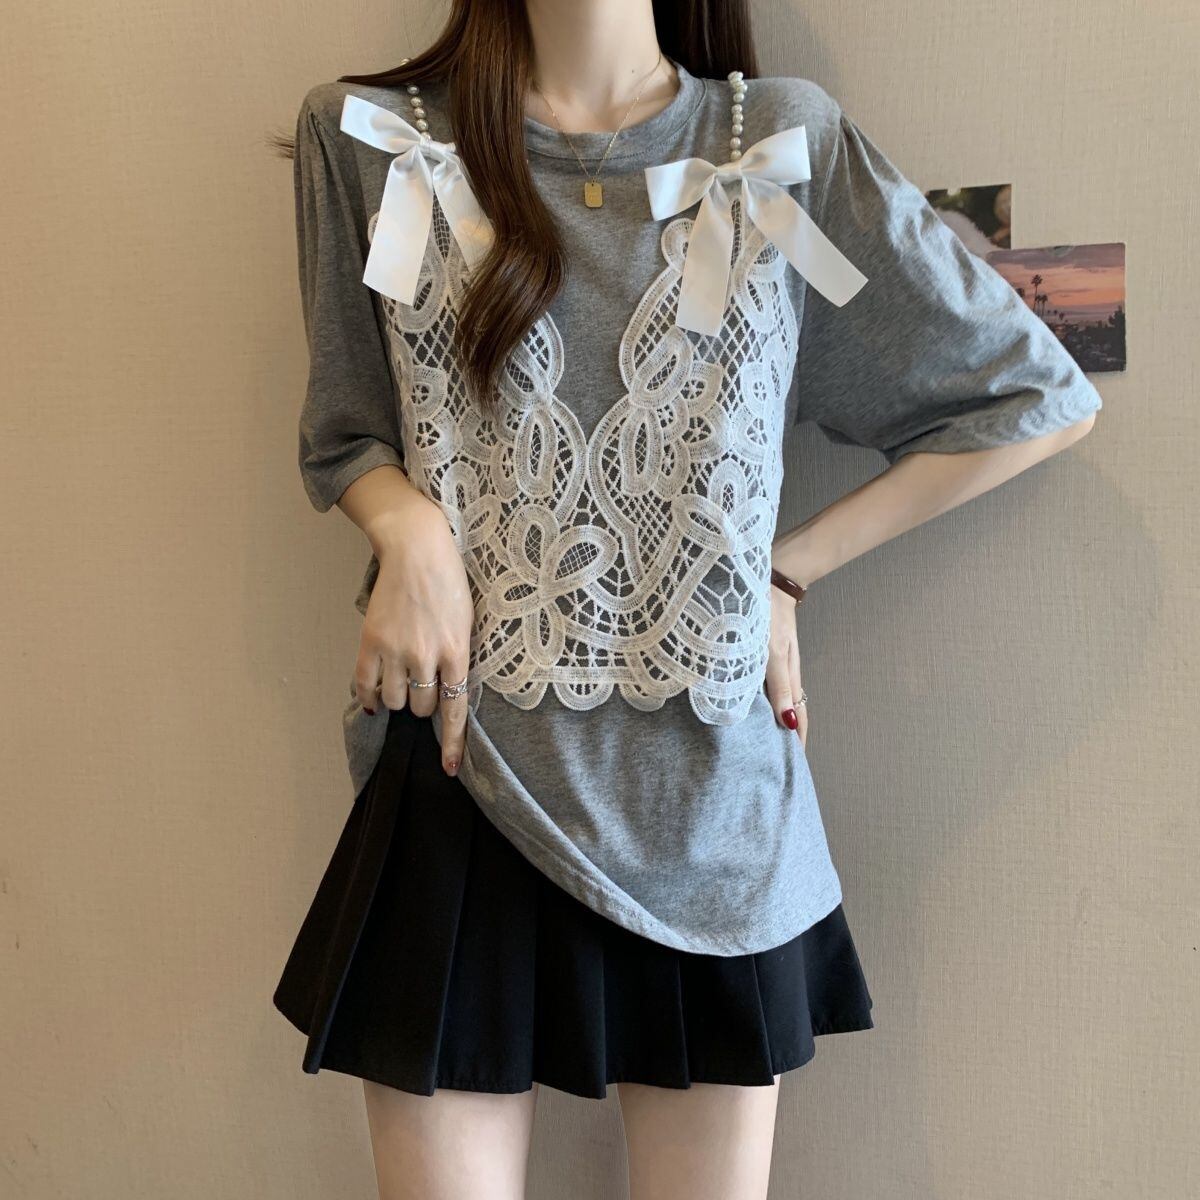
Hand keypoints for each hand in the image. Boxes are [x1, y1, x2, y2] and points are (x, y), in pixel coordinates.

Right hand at [354, 499, 474, 776]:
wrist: (418, 550)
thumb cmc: (449, 585)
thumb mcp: (467, 623)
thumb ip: (458, 659)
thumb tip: (448, 695)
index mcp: (457, 651)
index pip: (455, 709)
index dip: (451, 743)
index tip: (448, 769)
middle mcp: (426, 655)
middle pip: (422, 707)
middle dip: (424, 703)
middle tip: (424, 679)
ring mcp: (396, 649)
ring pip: (395, 701)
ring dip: (399, 697)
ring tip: (403, 676)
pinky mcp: (371, 641)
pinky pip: (365, 686)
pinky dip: (369, 696)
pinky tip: (375, 693)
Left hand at [764, 584, 807, 748]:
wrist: (770, 581)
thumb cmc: (769, 616)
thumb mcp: (773, 653)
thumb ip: (779, 686)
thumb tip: (789, 722)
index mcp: (790, 678)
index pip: (799, 719)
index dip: (798, 742)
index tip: (795, 767)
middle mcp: (784, 675)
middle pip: (790, 712)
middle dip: (788, 737)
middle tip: (779, 760)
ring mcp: (775, 664)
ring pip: (778, 700)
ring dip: (775, 720)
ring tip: (766, 741)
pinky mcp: (764, 655)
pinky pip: (768, 686)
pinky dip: (764, 702)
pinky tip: (752, 705)